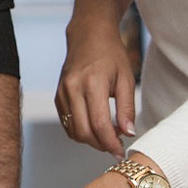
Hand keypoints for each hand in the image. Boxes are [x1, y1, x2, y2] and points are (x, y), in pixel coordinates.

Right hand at [57, 20, 135, 157]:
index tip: (121, 150)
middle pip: (84, 132)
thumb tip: (128, 133)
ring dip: (90, 140)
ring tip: (107, 134)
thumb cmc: (111, 55)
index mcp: (92, 84)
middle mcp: (73, 89)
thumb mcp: (126, 79)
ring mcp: (62, 93)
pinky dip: (80, 131)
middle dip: (101, 145)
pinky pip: (67, 123)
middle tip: (116, 145)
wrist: (88, 36)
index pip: (99, 124)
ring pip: (73, 131)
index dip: (111, 142)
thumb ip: (127, 108)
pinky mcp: (58, 96)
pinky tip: (94, 126)